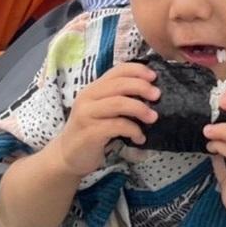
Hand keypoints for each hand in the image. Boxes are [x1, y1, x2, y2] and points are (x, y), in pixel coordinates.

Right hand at [54, 62, 159, 177]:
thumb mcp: (103, 110)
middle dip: (142, 87)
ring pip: (119, 103)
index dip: (137, 70)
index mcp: (93, 88)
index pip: (117, 70)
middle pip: (119, 84)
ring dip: (140, 109)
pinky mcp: (90, 132)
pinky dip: (134, 130)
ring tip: (153, 118)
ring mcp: (87, 114)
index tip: (154, 77)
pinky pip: (117, 126)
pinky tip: (139, 138)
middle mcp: (88, 97)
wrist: (68, 156)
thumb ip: (119, 98)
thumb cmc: (91, 131)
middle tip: (157, 96)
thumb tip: (150, 91)